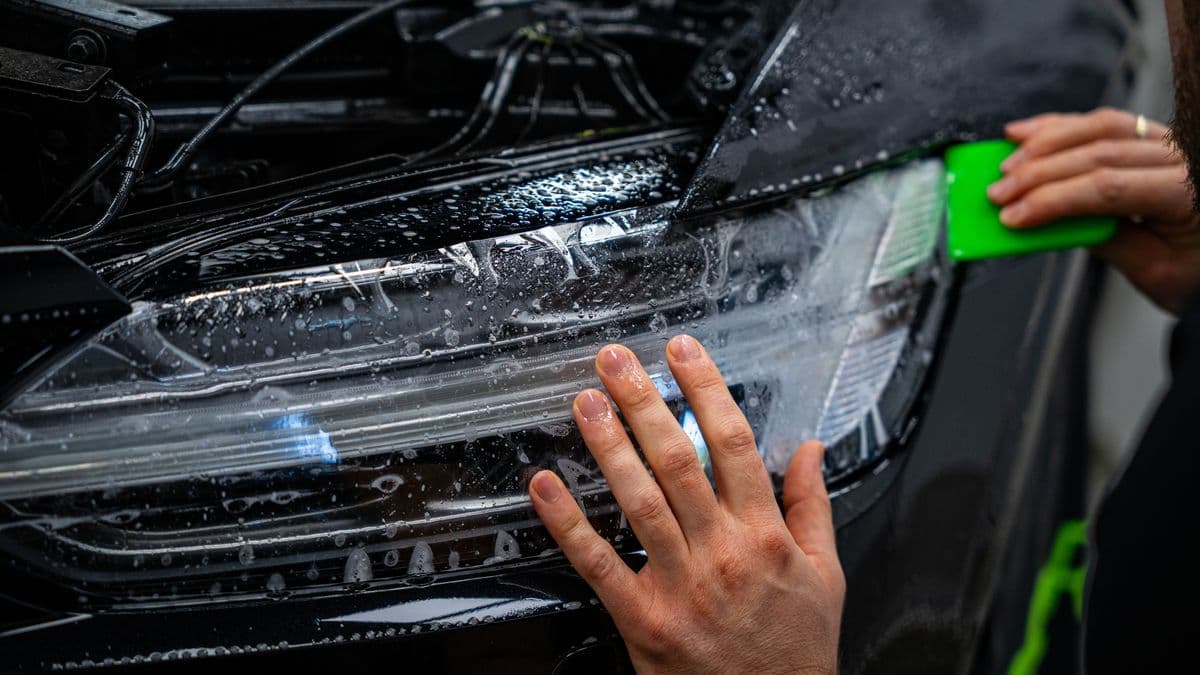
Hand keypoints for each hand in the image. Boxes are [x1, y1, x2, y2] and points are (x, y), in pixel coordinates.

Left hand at [528, 335, 843, 674]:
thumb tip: (811, 448)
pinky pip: (599, 564)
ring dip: (608, 446)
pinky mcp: (645, 618)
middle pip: (677, 460)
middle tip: (616, 359)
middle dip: (644, 401)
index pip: (732, 443)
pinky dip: (568, 523)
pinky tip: (546, 485)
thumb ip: (813, 506)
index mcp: (765, 534)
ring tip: (586, 401)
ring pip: (638, 500)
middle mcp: (721, 551)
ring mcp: (680, 585)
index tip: (682, 351)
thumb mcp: (826, 574)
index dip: (705, 389)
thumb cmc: (796, 649)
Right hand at [987, 107, 1199, 313]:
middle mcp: (1183, 159)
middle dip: (1038, 174)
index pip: (1107, 188)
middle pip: (1097, 154)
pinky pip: (1106, 122)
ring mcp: (1169, 143)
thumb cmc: (1198, 271)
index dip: (1053, 201)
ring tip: (1007, 163)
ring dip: (1045, 143)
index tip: (1014, 216)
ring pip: (1099, 127)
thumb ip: (1107, 242)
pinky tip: (1030, 132)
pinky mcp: (1154, 139)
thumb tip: (1051, 223)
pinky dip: (1064, 125)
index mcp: (1186, 194)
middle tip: (998, 194)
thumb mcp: (1154, 272)